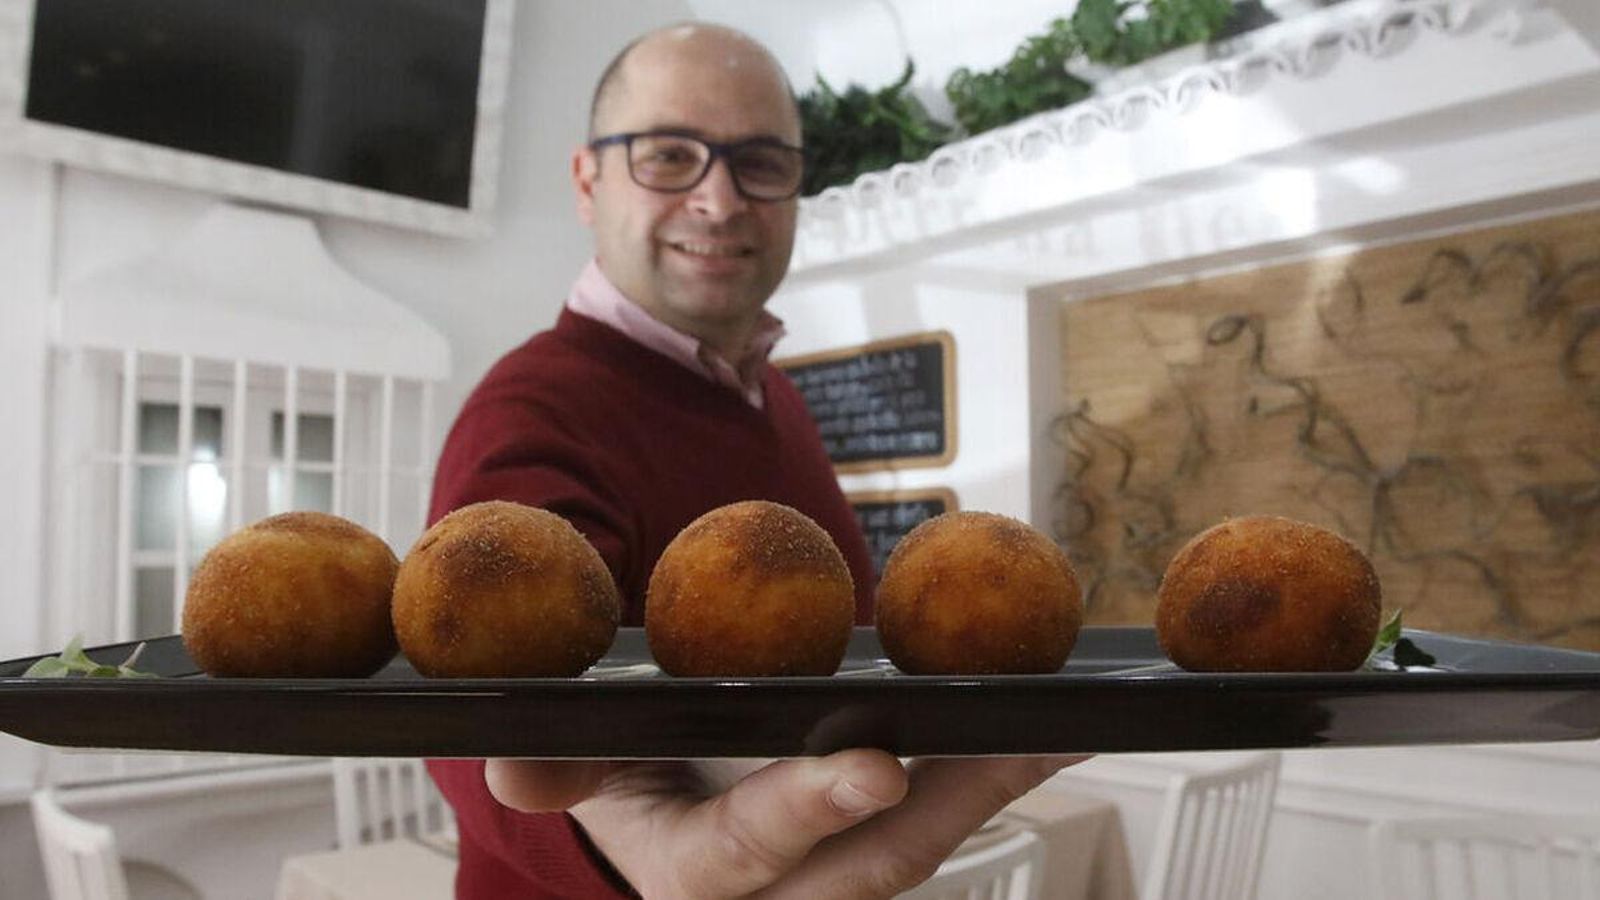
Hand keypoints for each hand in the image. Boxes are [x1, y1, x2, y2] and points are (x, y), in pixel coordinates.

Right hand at [486, 752, 1089, 899]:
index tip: (873, 763)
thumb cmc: (640, 778)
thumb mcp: (592, 765)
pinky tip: (1049, 736)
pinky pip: (941, 828)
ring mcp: (832, 887)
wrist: (676, 816)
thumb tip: (507, 762)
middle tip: (1016, 742)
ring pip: (920, 851)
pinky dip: (996, 781)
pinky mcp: (875, 859)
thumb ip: (564, 762)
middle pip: (868, 866)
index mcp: (692, 877)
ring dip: (992, 792)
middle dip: (945, 806)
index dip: (808, 809)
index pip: (748, 851)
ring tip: (1057, 730)